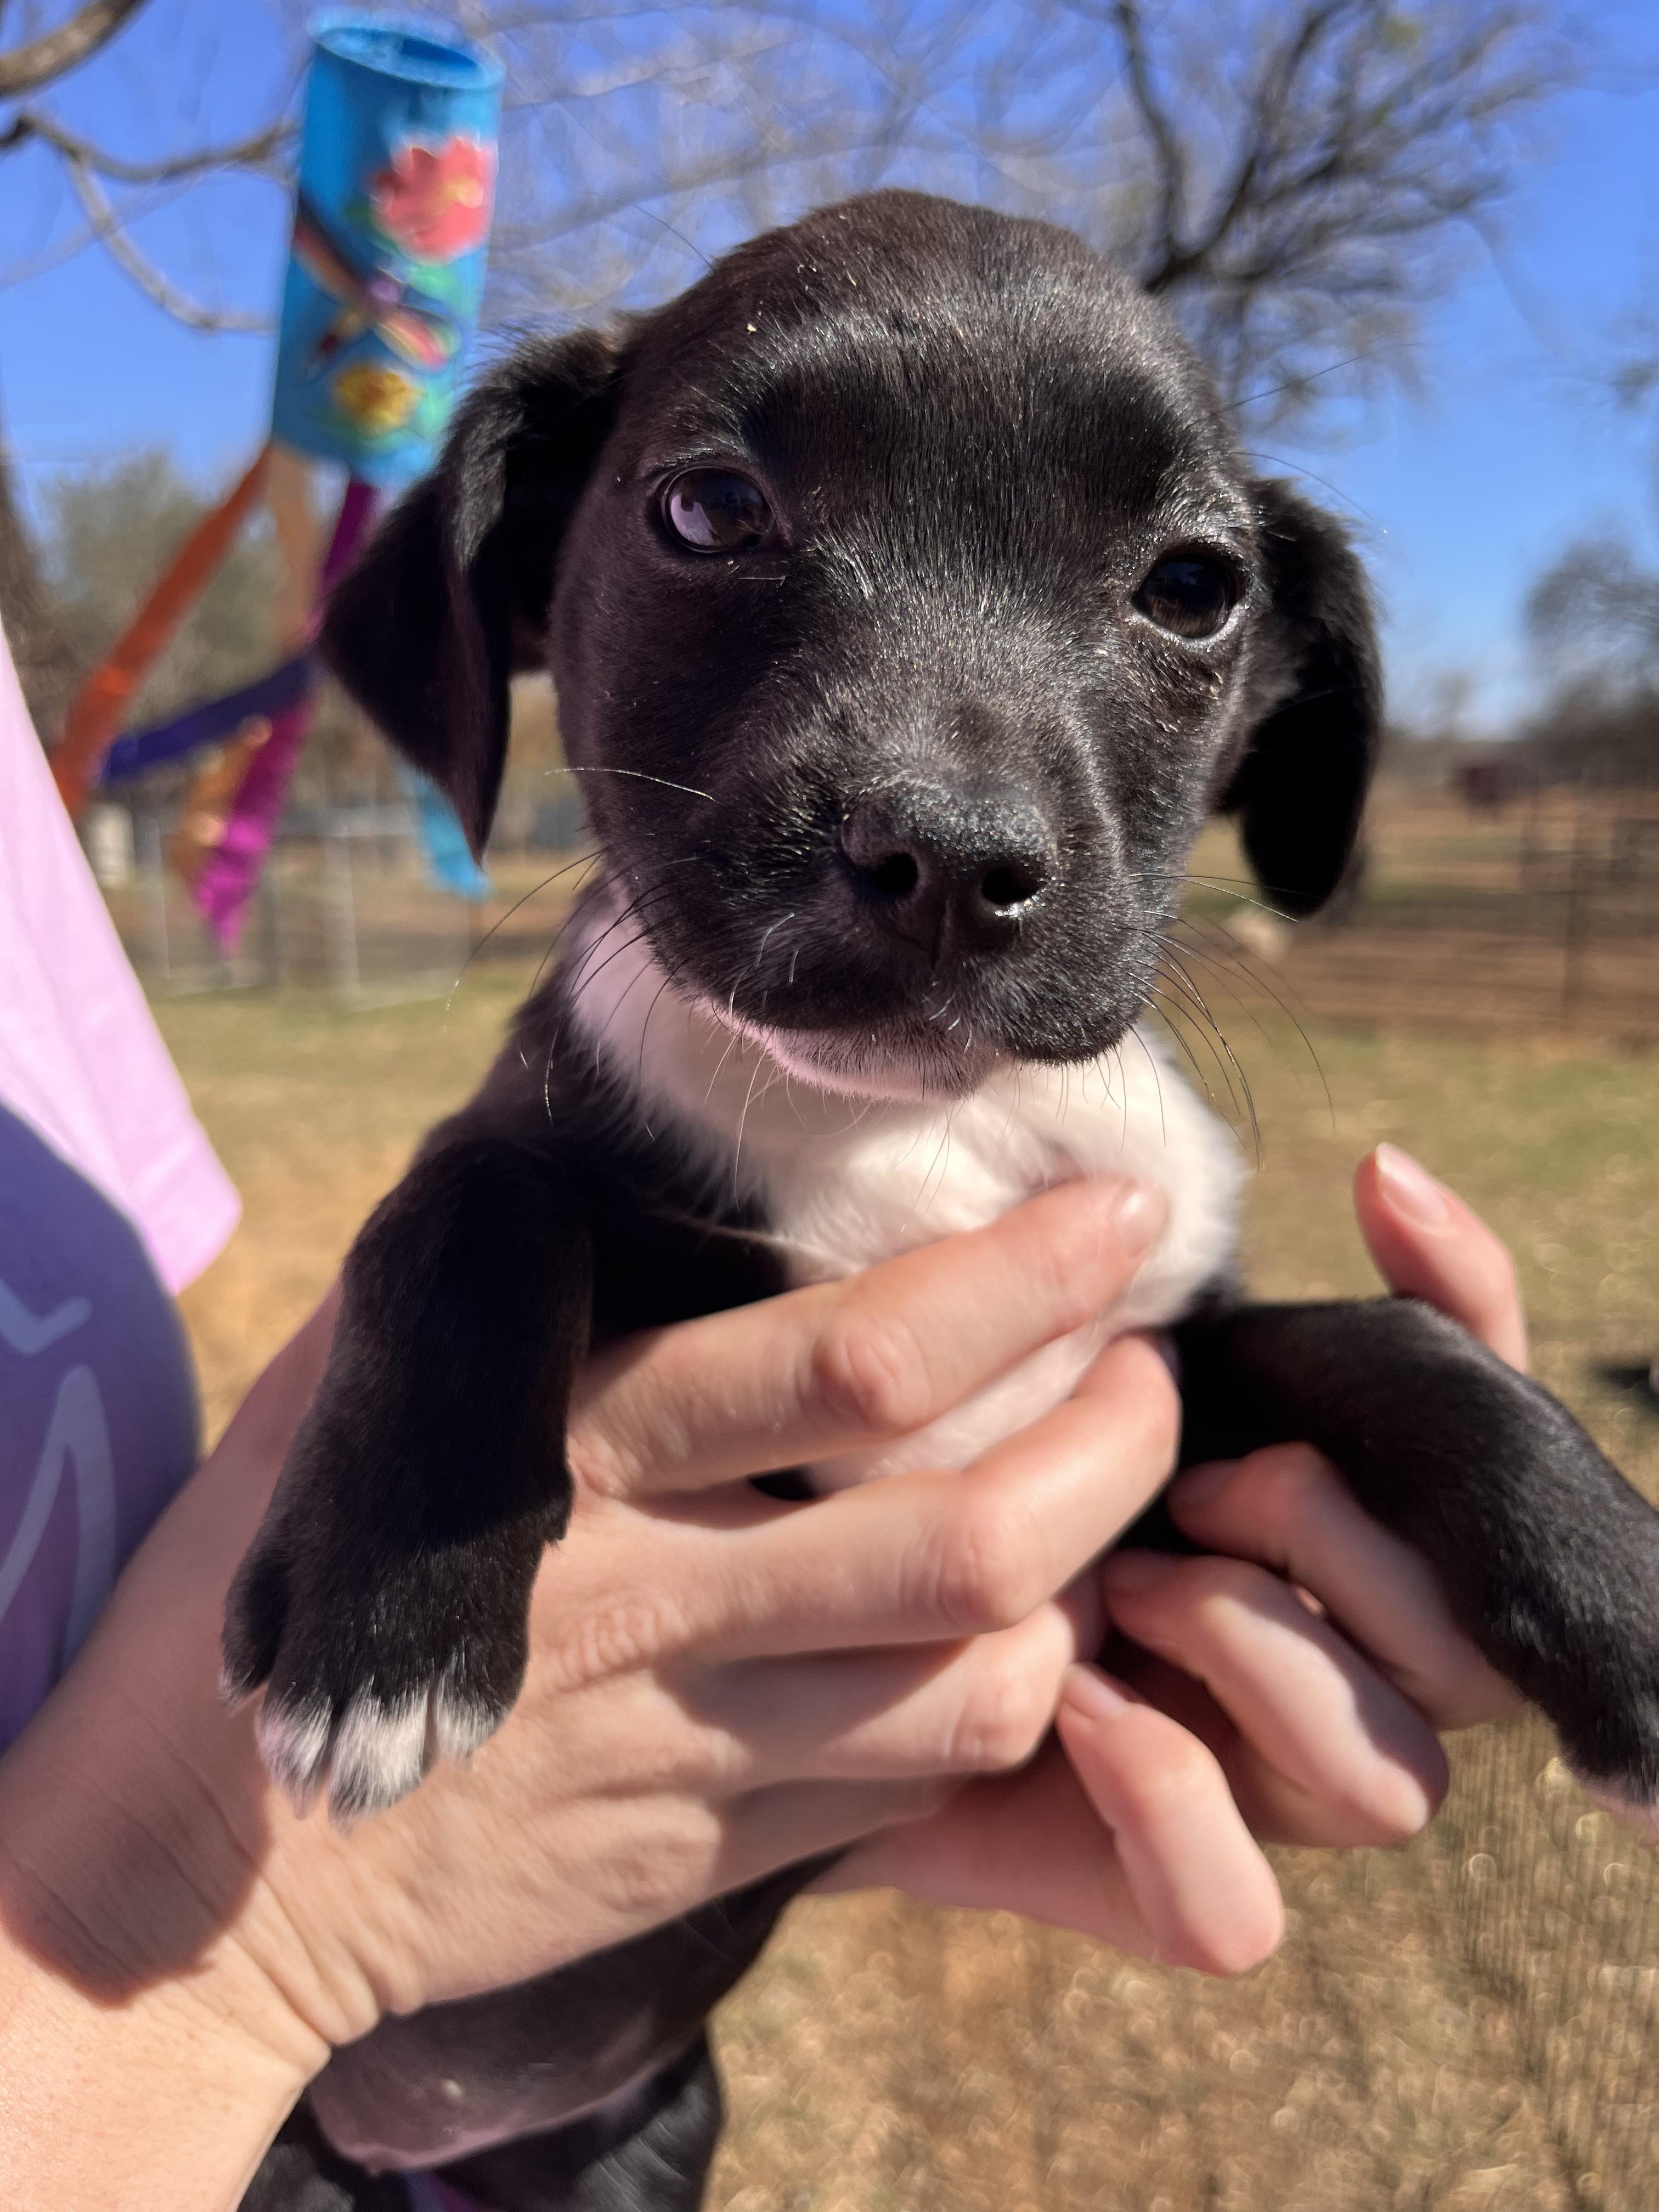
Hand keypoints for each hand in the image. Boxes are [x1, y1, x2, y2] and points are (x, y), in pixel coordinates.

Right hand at [0, 1176, 1178, 2203]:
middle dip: (1117, 1444)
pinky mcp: (706, 1859)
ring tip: (1100, 1506)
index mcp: (571, 1453)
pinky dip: (1002, 1701)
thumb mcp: (355, 1386)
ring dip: (1088, 1588)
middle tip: (1152, 1369)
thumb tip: (618, 1135)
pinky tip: (1001, 1629)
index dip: (1025, 1280)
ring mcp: (688, 1752)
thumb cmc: (261, 1584)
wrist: (188, 1873)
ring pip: (982, 1683)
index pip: (855, 1358)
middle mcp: (651, 1604)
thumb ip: (506, 1289)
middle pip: (972, 1536)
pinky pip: (917, 1787)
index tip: (1118, 1214)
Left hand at [839, 1145, 1526, 1966]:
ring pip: (1392, 1783)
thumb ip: (1190, 1285)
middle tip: (1196, 1475)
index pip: (1496, 1462)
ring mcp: (1256, 1790)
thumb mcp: (1074, 1362)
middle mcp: (1333, 1674)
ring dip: (1267, 1653)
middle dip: (1341, 1540)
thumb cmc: (967, 1469)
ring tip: (1127, 1583)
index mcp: (1343, 1543)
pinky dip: (1177, 1799)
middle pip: (1469, 1654)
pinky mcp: (1152, 1885)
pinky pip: (1234, 1912)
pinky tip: (1085, 1705)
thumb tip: (1371, 1172)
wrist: (816, 1640)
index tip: (1372, 1199)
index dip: (1473, 1331)